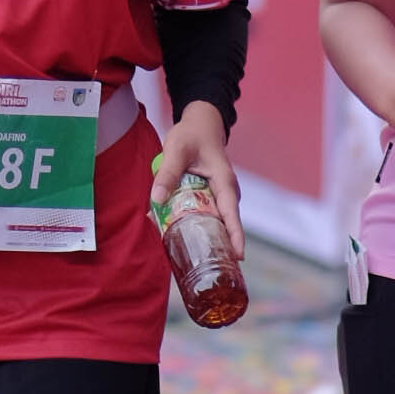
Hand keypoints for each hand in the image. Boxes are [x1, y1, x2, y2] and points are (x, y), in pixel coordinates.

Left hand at [152, 99, 243, 262]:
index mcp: (224, 183)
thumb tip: (156, 200)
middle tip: (206, 268)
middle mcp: (225, 194)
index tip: (238, 257)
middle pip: (222, 225)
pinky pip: (199, 215)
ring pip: (209, 222)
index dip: (235, 236)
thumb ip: (167, 174)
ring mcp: (217, 197)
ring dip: (196, 235)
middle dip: (215, 245)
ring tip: (182, 254)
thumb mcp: (176, 150)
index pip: (231, 214)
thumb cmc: (192, 135)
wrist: (200, 125)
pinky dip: (186, 222)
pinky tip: (168, 230)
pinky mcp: (207, 198)